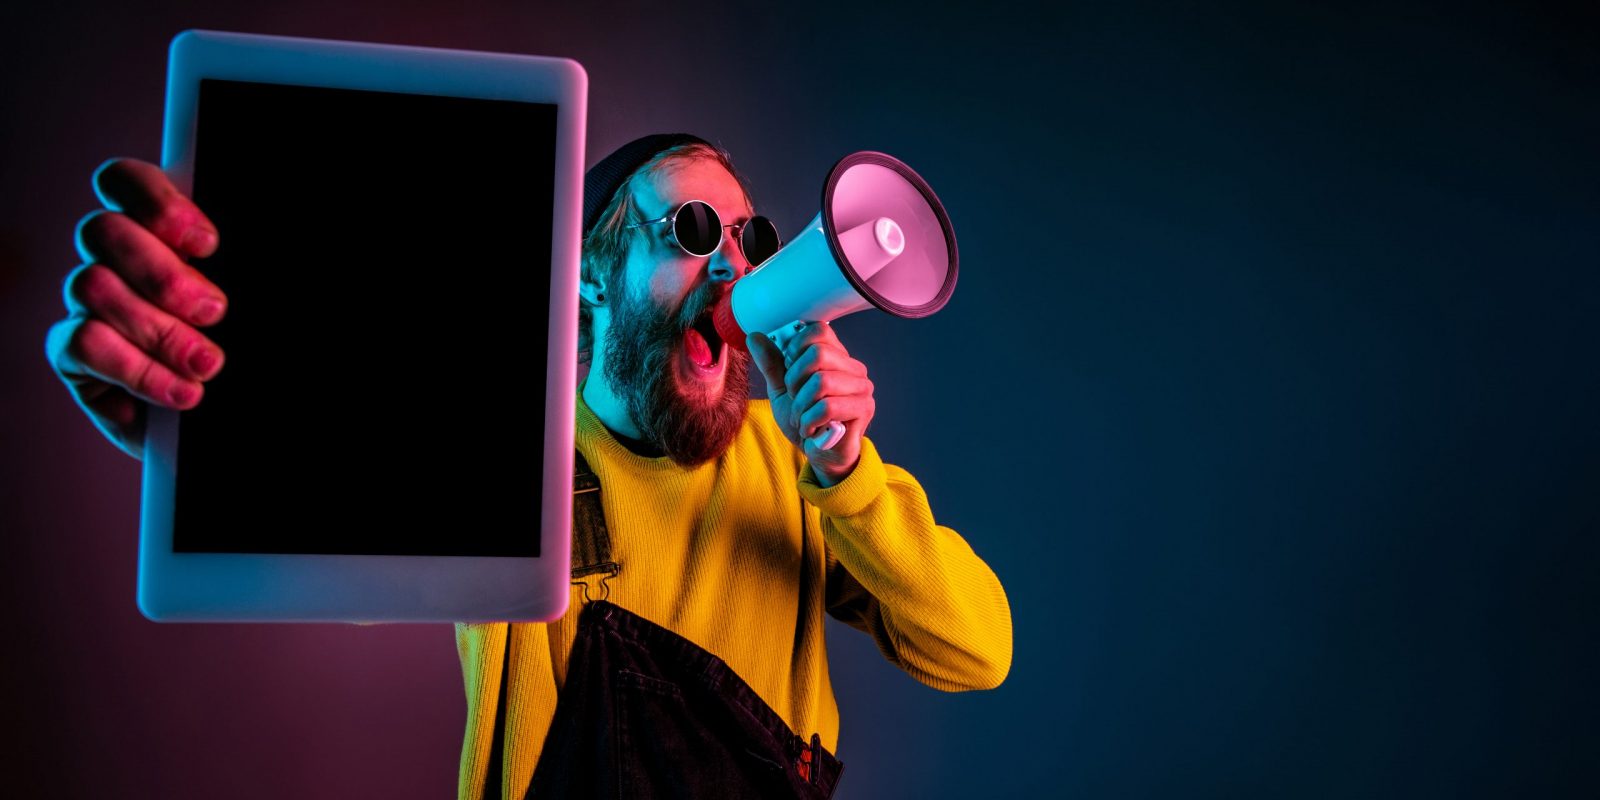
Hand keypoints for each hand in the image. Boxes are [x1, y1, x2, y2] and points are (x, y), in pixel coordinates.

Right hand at [44, 158, 225, 459]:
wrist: (235, 420)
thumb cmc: (251, 352)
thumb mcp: (260, 304)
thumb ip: (247, 271)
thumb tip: (231, 255)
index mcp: (155, 232)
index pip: (125, 182)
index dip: (156, 202)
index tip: (208, 244)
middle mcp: (113, 260)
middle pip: (104, 231)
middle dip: (163, 273)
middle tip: (214, 312)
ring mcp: (87, 306)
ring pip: (92, 286)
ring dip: (157, 328)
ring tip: (208, 363)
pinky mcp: (73, 356)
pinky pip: (83, 344)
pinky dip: (137, 370)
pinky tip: (181, 392)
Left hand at [746, 322, 875, 486]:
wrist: (819, 455)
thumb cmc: (805, 419)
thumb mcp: (782, 390)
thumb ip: (772, 363)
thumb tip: (754, 336)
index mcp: (836, 356)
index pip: (819, 330)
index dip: (796, 348)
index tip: (789, 370)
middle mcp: (853, 368)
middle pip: (818, 354)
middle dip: (795, 380)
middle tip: (794, 399)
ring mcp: (862, 387)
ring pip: (822, 382)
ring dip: (801, 406)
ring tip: (802, 418)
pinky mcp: (863, 409)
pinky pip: (828, 407)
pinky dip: (809, 421)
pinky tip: (811, 429)